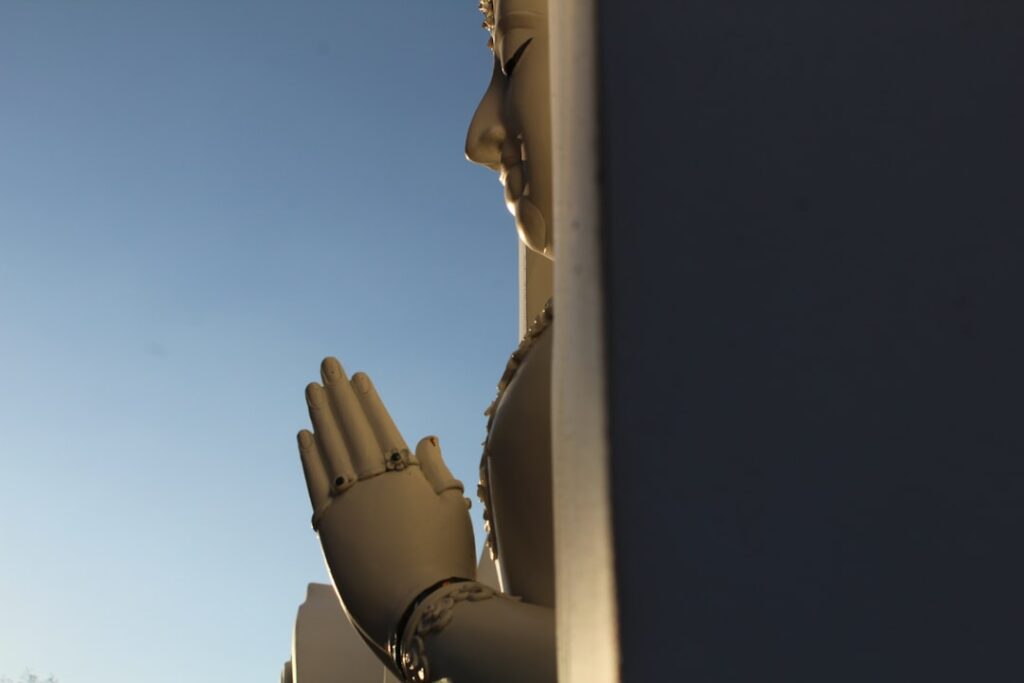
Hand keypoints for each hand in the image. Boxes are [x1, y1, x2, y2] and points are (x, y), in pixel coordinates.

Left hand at [296, 357, 476, 655]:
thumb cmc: (446, 558)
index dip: (367, 398)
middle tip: (326, 364)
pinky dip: (308, 455)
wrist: (417, 609)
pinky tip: (303, 435)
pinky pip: (314, 480)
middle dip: (338, 393)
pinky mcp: (328, 526)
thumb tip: (426, 437)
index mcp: (405, 472)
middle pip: (350, 427)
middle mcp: (371, 480)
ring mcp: (346, 501)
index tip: (356, 375)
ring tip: (311, 390)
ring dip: (319, 416)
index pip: (380, 424)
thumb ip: (437, 470)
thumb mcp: (452, 508)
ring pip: (329, 447)